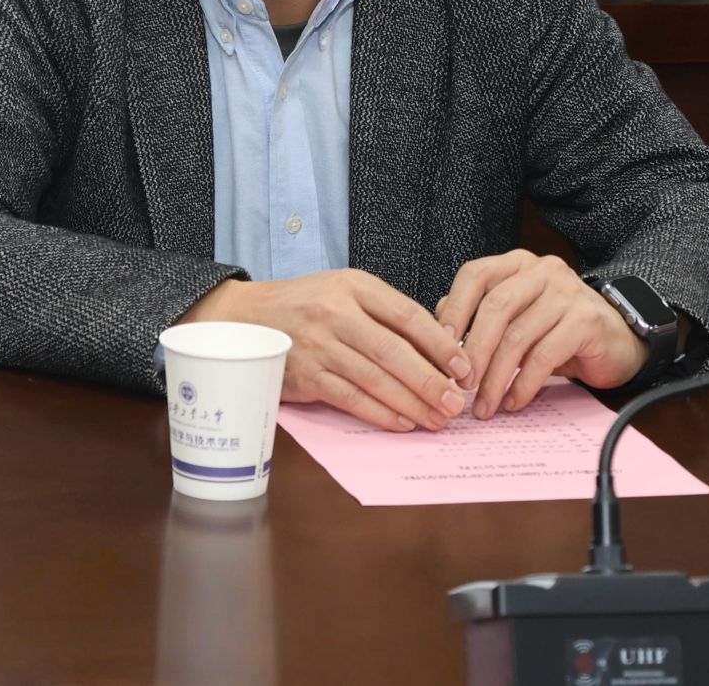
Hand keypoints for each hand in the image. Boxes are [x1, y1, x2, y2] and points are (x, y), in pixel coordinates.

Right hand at [178, 271, 471, 432]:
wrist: (245, 318)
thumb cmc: (305, 304)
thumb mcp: (344, 290)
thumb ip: (384, 313)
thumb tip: (439, 346)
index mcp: (353, 286)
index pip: (407, 315)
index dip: (440, 344)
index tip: (464, 367)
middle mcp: (336, 312)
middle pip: (395, 351)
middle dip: (431, 381)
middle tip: (457, 403)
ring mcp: (318, 345)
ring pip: (376, 379)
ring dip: (412, 403)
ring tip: (437, 419)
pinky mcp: (305, 375)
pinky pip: (351, 398)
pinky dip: (380, 413)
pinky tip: (402, 422)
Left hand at [435, 251, 650, 418]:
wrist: (616, 341)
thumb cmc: (558, 330)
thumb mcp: (517, 317)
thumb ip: (480, 314)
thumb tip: (439, 323)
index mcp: (518, 264)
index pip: (475, 275)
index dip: (454, 310)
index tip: (440, 347)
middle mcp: (543, 271)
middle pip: (495, 307)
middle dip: (474, 351)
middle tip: (460, 385)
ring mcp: (567, 292)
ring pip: (518, 336)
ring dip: (496, 377)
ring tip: (485, 404)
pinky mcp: (586, 320)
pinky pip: (544, 356)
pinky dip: (524, 384)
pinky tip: (513, 401)